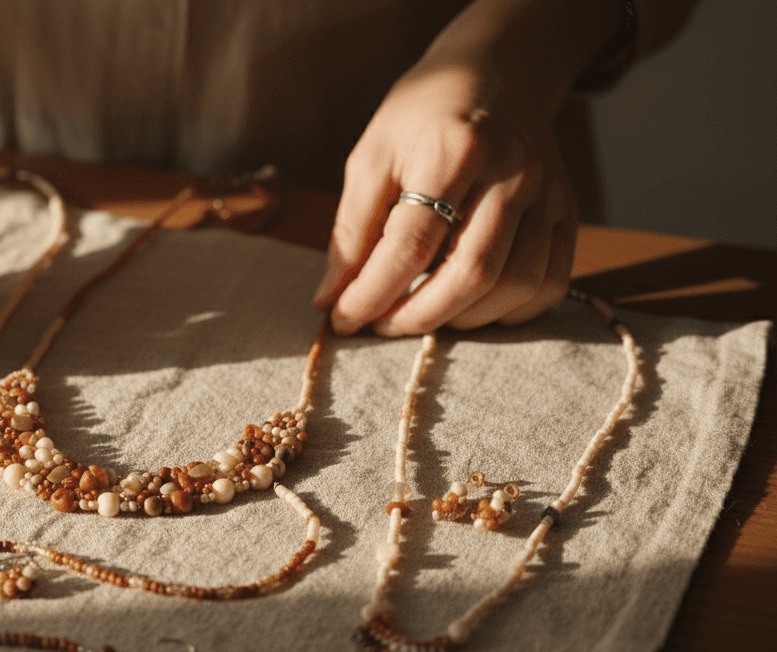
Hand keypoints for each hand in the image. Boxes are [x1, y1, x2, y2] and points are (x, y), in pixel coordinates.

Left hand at [313, 0, 620, 335]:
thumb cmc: (421, 120)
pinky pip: (550, 283)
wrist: (494, 76)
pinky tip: (468, 310)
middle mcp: (513, 172)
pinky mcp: (567, 211)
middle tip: (380, 326)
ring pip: (515, 285)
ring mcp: (548, 193)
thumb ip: (351, 231)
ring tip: (419, 317)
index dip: (373, 293)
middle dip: (418, 316)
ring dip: (461, 320)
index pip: (412, 244)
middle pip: (472, 272)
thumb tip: (331, 299)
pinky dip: (508, 313)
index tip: (341, 319)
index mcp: (455, 150)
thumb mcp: (372, 158)